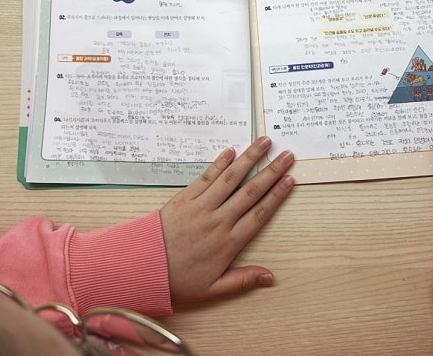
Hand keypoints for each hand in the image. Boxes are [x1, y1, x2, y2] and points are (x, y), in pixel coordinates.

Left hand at [160, 136, 293, 304]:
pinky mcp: (184, 198)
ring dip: (249, 159)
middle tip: (287, 155)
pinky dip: (219, 163)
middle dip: (271, 171)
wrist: (141, 267)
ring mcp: (201, 207)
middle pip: (251, 191)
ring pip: (230, 179)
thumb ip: (242, 280)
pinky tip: (231, 151)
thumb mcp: (212, 289)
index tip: (290, 180)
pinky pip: (206, 178)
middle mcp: (218, 220)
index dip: (277, 195)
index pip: (259, 214)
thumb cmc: (177, 281)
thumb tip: (270, 277)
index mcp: (228, 242)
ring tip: (264, 143)